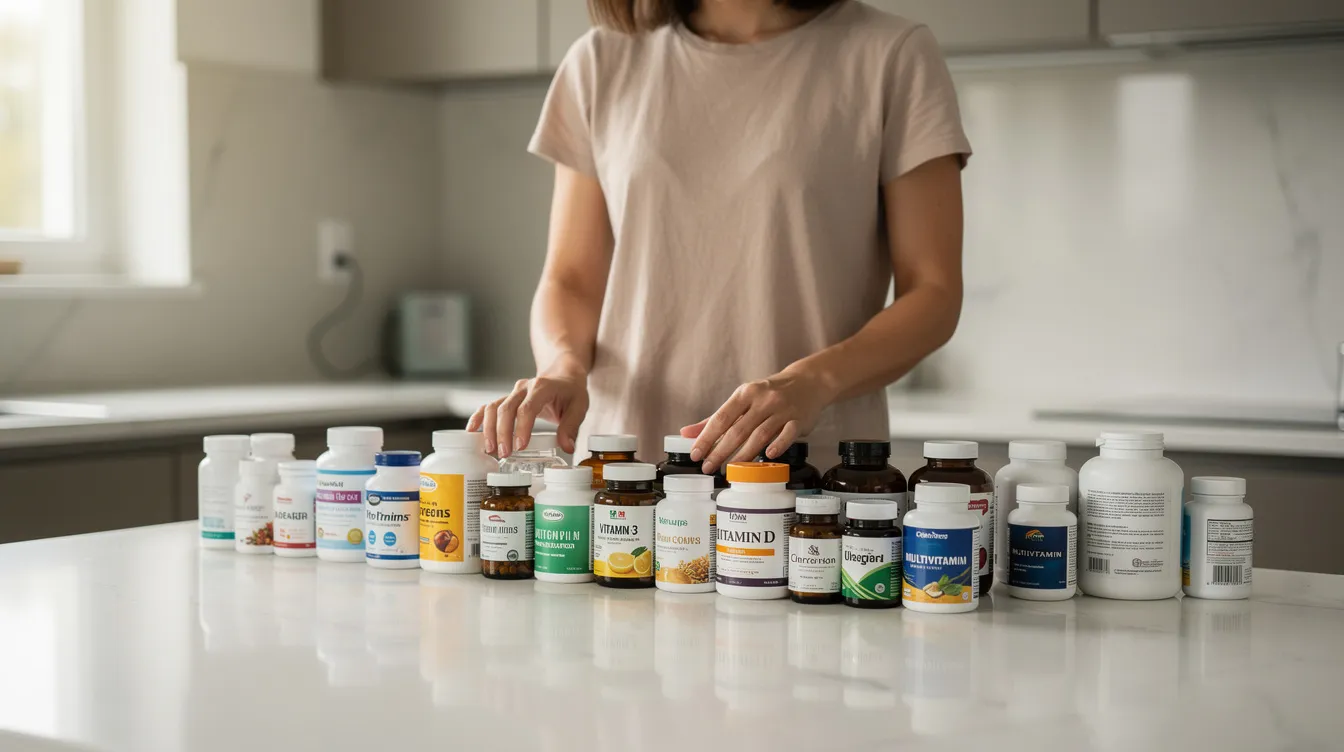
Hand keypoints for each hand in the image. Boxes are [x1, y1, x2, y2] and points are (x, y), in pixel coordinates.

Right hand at [467, 366, 588, 456]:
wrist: (563, 374)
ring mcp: (513, 392)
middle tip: (504, 454)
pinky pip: (488, 406)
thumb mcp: (579, 406)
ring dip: (489, 429)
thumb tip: (567, 447)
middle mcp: (524, 388)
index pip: (528, 408)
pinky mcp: (507, 398)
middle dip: (502, 433)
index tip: (520, 446)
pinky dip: (478, 417)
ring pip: (494, 407)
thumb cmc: (571, 390)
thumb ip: (572, 426)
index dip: (521, 427)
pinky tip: (472, 431)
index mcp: (542, 388)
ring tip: (490, 449)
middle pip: (506, 409)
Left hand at [680, 368, 834, 473]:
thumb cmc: (770, 394)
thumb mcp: (743, 399)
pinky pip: (787, 434)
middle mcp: (762, 400)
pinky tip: (768, 456)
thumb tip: (686, 433)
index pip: (721, 418)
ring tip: (731, 470)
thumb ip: (716, 418)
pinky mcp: (799, 420)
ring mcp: (782, 409)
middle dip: (721, 451)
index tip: (695, 454)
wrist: (808, 382)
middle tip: (708, 468)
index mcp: (745, 393)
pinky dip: (778, 445)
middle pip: (738, 429)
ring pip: (760, 434)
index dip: (707, 437)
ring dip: (744, 454)